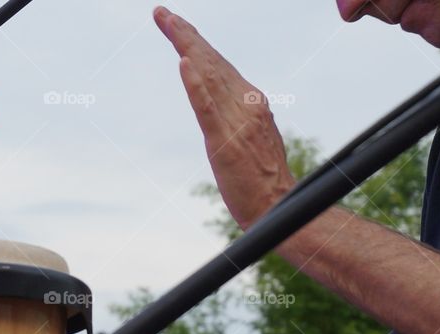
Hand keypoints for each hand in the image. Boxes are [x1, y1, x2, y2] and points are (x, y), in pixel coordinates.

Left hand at [154, 6, 295, 228]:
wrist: (278, 207)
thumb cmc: (263, 179)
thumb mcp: (249, 137)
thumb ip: (237, 115)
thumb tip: (221, 99)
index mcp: (251, 102)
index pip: (219, 64)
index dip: (195, 42)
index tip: (174, 22)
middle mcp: (246, 103)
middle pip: (211, 61)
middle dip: (185, 34)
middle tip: (161, 13)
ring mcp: (236, 121)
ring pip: (208, 75)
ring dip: (186, 46)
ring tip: (168, 23)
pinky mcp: (225, 141)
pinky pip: (206, 108)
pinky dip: (195, 84)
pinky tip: (184, 64)